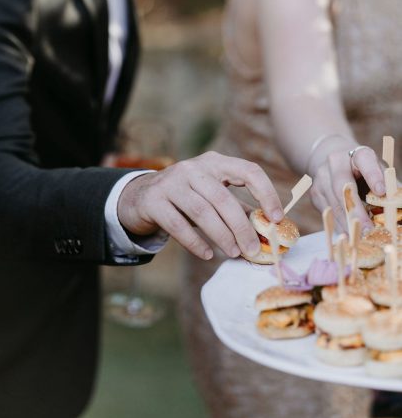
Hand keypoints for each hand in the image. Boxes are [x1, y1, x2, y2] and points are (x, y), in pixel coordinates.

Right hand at [117, 151, 283, 259]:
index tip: (276, 218)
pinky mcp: (154, 200)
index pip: (248, 170)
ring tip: (234, 253)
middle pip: (223, 198)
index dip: (266, 193)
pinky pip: (178, 225)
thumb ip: (239, 209)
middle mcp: (193, 168)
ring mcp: (171, 182)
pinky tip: (207, 255)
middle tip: (253, 250)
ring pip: (202, 211)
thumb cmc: (186, 199)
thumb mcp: (212, 197)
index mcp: (215, 163)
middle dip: (242, 227)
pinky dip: (195, 242)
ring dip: (221, 236)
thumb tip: (270, 231)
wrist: (140, 197)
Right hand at [309, 138, 385, 231]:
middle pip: (342, 187)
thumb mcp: (378, 169)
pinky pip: (327, 213)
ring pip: (333, 204)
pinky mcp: (315, 193)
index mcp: (357, 154)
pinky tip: (349, 235)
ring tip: (360, 238)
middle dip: (356, 211)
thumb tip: (398, 203)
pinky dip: (339, 226)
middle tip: (368, 229)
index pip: (364, 160)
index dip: (373, 175)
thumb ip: (388, 183)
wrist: (335, 160)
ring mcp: (321, 178)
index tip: (381, 191)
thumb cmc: (363, 169)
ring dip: (347, 223)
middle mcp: (335, 162)